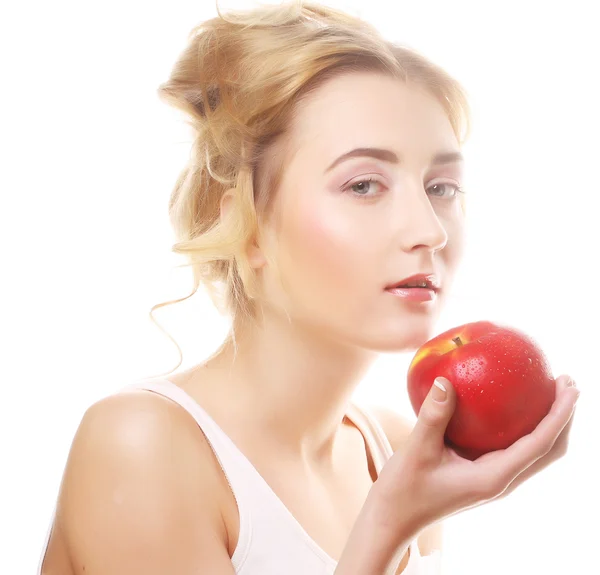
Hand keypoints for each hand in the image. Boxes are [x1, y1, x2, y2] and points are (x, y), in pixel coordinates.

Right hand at [371, 373, 579, 535]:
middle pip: (549, 450)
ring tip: (547, 389)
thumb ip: (432, 416)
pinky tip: (506, 404)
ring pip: (534, 450)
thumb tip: (446, 380)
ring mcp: (494, 478)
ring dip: (547, 421)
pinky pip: (512, 447)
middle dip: (563, 416)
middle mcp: (501, 479)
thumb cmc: (404, 489)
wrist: (395, 516)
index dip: (560, 415)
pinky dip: (522, 425)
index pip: (540, 444)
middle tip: (565, 380)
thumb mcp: (416, 451)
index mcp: (493, 477)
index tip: (570, 386)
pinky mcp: (482, 473)